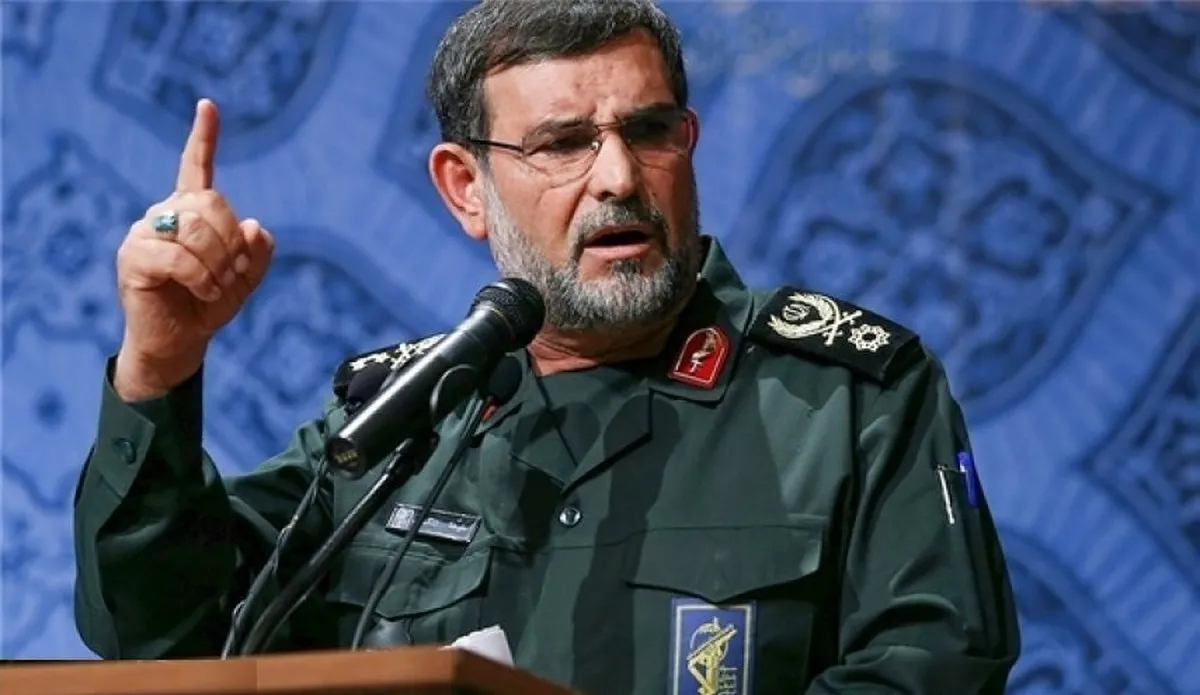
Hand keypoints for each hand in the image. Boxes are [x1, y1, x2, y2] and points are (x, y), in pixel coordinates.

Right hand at [113, 99, 273, 400]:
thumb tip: (255, 226)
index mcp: (192, 212)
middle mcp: (165, 214)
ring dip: (219, 264)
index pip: (197, 167)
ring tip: (217, 289)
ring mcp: (145, 233)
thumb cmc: (209, 306)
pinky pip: (178, 256)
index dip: (204, 137)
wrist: (180, 342)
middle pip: (212, 204)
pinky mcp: (134, 257)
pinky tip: (204, 292)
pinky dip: (201, 277)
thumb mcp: (245, 280)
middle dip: (233, 243)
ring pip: (197, 229)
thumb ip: (257, 253)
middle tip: (234, 273)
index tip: (209, 105)